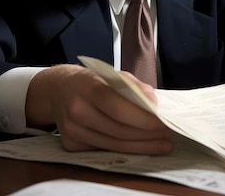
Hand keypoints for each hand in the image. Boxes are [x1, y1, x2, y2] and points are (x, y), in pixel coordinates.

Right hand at [25, 64, 172, 154]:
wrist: (57, 90)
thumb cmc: (90, 81)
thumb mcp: (112, 74)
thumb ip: (134, 87)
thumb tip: (154, 103)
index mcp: (89, 88)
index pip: (118, 109)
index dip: (143, 119)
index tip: (163, 123)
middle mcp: (77, 110)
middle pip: (118, 131)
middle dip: (147, 136)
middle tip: (167, 137)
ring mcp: (72, 130)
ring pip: (113, 145)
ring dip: (140, 147)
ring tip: (160, 144)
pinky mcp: (71, 144)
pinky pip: (103, 150)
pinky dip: (124, 149)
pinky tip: (140, 146)